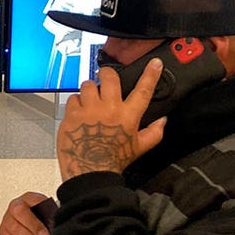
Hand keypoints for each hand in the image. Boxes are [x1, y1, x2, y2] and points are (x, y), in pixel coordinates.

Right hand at [0, 192, 51, 234]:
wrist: (39, 222)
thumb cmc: (45, 216)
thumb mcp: (51, 211)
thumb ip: (51, 217)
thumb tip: (53, 227)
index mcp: (27, 198)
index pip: (26, 207)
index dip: (35, 222)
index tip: (47, 234)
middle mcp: (14, 207)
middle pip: (18, 218)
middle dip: (32, 232)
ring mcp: (7, 220)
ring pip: (13, 231)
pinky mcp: (4, 233)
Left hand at [57, 59, 166, 181]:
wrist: (90, 172)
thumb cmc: (113, 160)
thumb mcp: (139, 148)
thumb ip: (154, 133)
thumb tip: (163, 121)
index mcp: (128, 115)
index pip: (143, 90)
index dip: (151, 74)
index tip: (154, 63)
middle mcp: (109, 108)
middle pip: (110, 77)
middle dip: (107, 74)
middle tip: (105, 78)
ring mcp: (89, 110)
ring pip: (88, 84)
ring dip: (90, 89)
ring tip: (90, 99)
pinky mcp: (72, 114)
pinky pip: (73, 98)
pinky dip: (75, 102)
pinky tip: (79, 112)